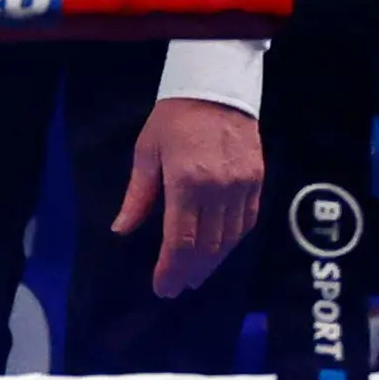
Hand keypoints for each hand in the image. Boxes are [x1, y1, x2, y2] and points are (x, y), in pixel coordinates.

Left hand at [117, 95, 264, 296]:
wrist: (216, 91)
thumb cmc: (172, 121)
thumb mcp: (146, 154)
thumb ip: (137, 197)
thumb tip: (120, 230)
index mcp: (186, 182)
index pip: (180, 240)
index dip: (171, 269)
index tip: (163, 288)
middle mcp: (219, 189)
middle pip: (207, 245)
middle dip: (190, 271)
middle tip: (176, 288)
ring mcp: (243, 186)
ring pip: (230, 238)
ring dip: (212, 261)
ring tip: (194, 275)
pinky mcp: (258, 181)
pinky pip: (247, 221)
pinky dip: (232, 241)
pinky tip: (219, 251)